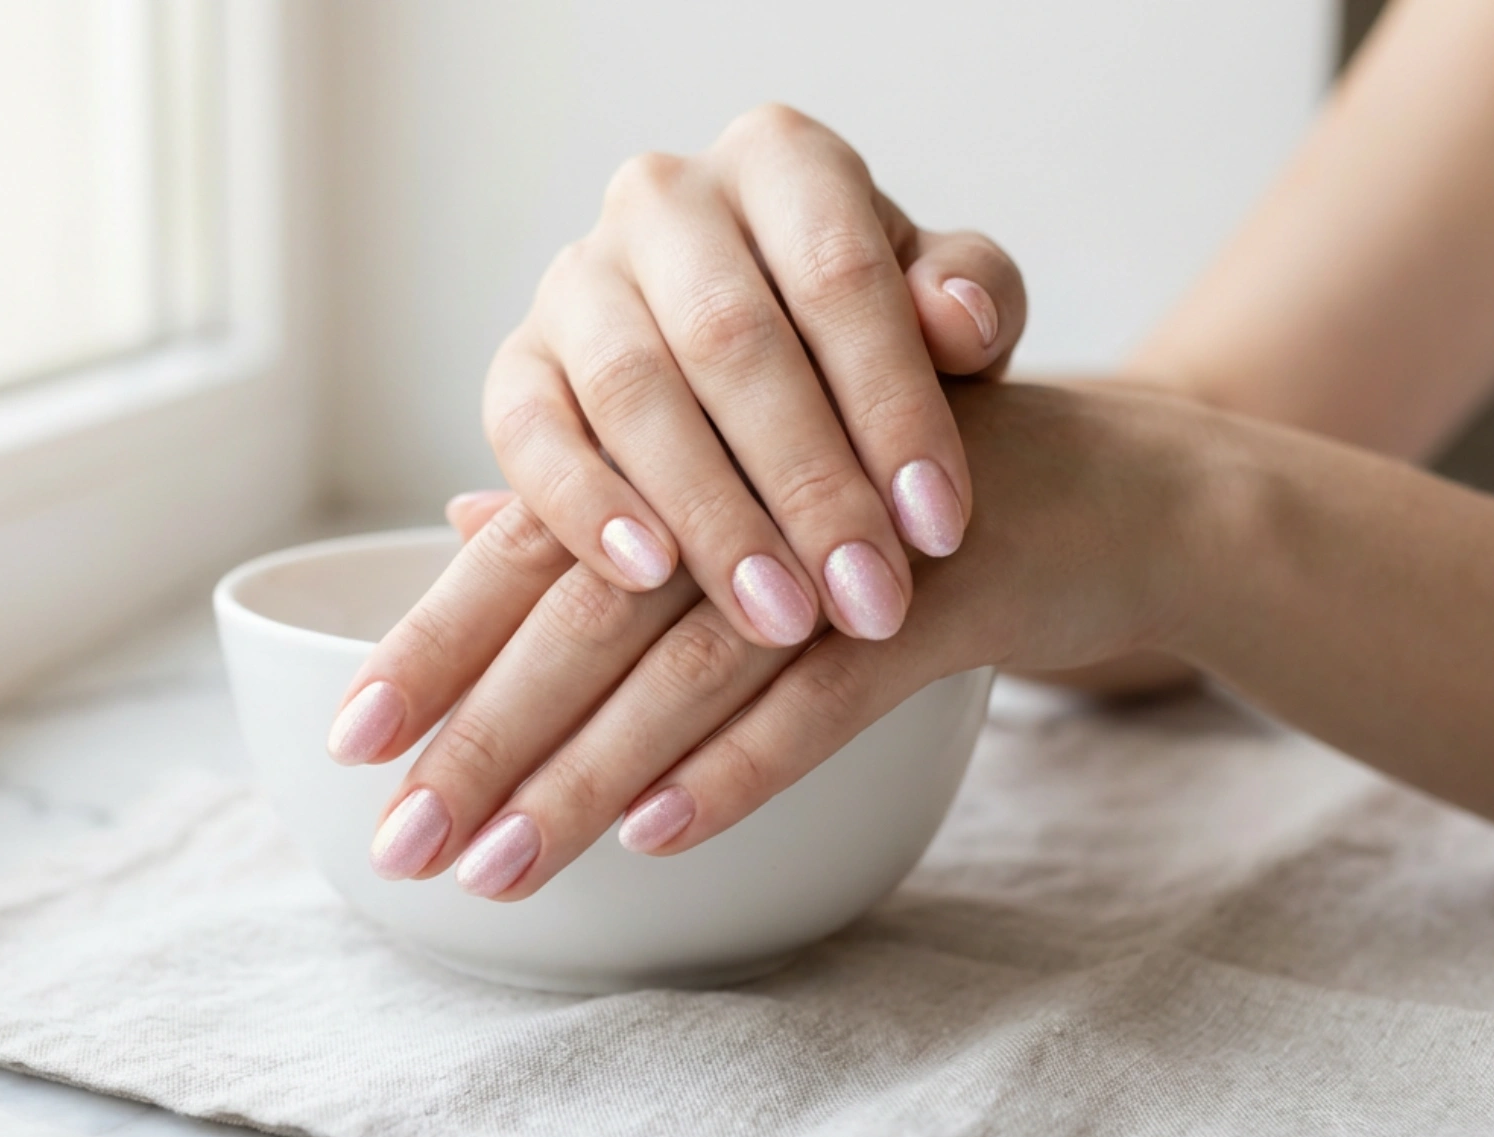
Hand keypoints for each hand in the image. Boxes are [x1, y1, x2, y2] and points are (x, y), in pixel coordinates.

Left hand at [331, 382, 1216, 898]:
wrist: (1112, 484)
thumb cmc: (899, 489)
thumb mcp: (753, 478)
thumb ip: (613, 498)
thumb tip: (460, 529)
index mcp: (692, 445)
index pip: (534, 548)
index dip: (437, 642)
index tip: (348, 740)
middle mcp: (749, 479)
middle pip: (586, 613)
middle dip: (485, 737)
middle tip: (398, 844)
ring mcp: (845, 537)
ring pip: (688, 665)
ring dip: (587, 776)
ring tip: (499, 871)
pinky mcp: (940, 594)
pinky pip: (827, 695)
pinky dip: (743, 766)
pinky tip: (659, 838)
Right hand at [482, 104, 1025, 647]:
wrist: (769, 375)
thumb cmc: (870, 344)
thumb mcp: (947, 315)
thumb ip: (976, 299)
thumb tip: (958, 316)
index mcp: (781, 161)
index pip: (839, 274)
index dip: (893, 407)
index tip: (940, 529)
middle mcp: (664, 199)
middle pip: (730, 338)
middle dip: (808, 484)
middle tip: (868, 600)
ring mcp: (575, 278)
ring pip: (630, 389)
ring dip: (709, 515)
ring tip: (779, 617)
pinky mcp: (516, 364)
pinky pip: (526, 430)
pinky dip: (582, 504)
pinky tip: (647, 576)